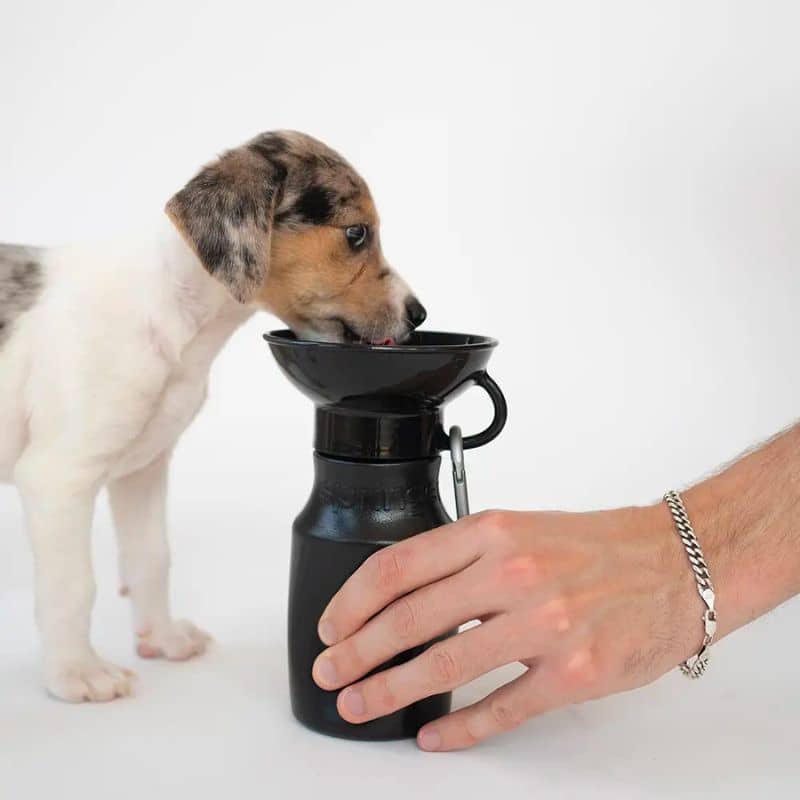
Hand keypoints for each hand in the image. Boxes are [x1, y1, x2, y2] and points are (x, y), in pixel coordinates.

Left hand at [312, 506, 698, 750]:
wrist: (675, 563)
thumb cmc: (596, 546)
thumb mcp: (520, 529)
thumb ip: (463, 558)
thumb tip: (403, 597)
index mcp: (493, 533)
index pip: (398, 567)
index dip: (352, 601)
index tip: (331, 626)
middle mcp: (513, 575)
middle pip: (409, 620)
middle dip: (357, 653)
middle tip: (331, 673)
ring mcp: (544, 626)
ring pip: (444, 668)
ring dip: (391, 692)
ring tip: (361, 705)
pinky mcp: (572, 673)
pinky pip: (501, 708)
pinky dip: (460, 730)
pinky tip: (434, 738)